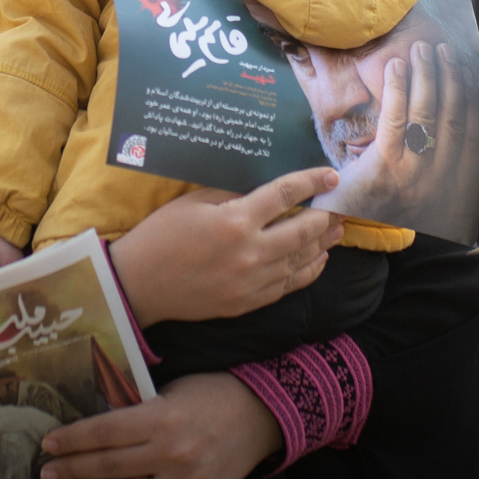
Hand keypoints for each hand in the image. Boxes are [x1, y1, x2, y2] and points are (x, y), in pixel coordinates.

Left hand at [38, 372, 282, 478]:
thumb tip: (94, 433)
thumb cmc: (211, 393)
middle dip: (72, 470)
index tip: (49, 445)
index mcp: (161, 418)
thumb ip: (137, 413)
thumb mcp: (170, 391)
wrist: (262, 413)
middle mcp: (172, 452)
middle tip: (47, 475)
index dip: (72, 440)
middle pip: (109, 466)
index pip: (103, 433)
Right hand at [108, 170, 343, 326]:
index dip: (312, 182)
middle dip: (325, 215)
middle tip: (337, 206)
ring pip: (301, 259)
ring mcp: (252, 281)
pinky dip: (309, 271)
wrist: (141, 284)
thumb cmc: (161, 236)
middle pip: (303, 229)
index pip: (285, 195)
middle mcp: (250, 252)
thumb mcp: (194, 202)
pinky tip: (318, 259)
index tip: (330, 176)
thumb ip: (233, 194)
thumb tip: (266, 188)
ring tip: (337, 230)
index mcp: (235, 221)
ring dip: (323, 243)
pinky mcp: (248, 302)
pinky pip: (289, 285)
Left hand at [320, 40, 478, 241]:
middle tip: (444, 50)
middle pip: (452, 119)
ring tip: (422, 49)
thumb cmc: (378, 196)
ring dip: (426, 77)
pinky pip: (395, 120)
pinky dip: (398, 89)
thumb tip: (446, 106)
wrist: (345, 223)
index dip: (472, 96)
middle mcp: (437, 180)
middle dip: (451, 79)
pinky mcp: (385, 167)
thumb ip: (432, 152)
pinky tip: (396, 65)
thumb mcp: (414, 178)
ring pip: (426, 116)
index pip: (470, 132)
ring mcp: (412, 174)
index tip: (470, 68)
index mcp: (450, 183)